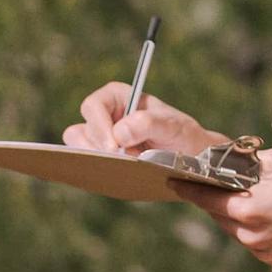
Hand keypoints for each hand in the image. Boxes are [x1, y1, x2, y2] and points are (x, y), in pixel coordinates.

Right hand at [65, 81, 226, 161]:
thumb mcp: (173, 126)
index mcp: (118, 97)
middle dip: (98, 147)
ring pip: (79, 149)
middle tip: (121, 159)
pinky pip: (86, 164)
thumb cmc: (183, 136)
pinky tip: (117, 174)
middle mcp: (105, 116)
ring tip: (126, 165)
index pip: (93, 106)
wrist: (192, 160)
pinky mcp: (101, 159)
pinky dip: (97, 170)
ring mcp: (100, 139)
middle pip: (81, 129)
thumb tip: (119, 133)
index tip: (114, 146)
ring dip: (97, 160)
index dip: (99, 126)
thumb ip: (148, 124)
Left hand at [188, 150, 271, 264]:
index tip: (174, 182)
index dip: (188, 189)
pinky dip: (249, 227)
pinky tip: (262, 213)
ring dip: (230, 214)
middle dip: (211, 199)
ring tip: (239, 196)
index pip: (206, 198)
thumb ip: (249, 165)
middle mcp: (249, 233)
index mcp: (247, 209)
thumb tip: (232, 163)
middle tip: (206, 183)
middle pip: (217, 214)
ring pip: (232, 229)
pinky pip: (249, 239)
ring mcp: (260, 248)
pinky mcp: (271, 258)